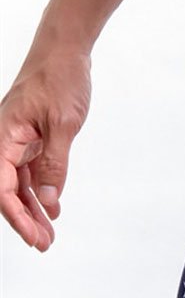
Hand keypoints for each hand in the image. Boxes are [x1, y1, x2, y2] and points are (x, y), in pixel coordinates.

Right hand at [0, 39, 91, 251]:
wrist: (64, 52)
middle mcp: (3, 142)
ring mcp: (16, 141)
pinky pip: (30, 171)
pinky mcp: (30, 138)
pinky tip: (52, 210)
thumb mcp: (63, 124)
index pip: (1, 187)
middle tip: (44, 244)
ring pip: (19, 184)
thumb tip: (46, 201)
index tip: (34, 237)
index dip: (16, 216)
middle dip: (24, 220)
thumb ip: (54, 164)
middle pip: (7, 190)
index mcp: (1, 137)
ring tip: (49, 235)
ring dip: (33, 210)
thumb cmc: (60, 80)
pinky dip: (40, 191)